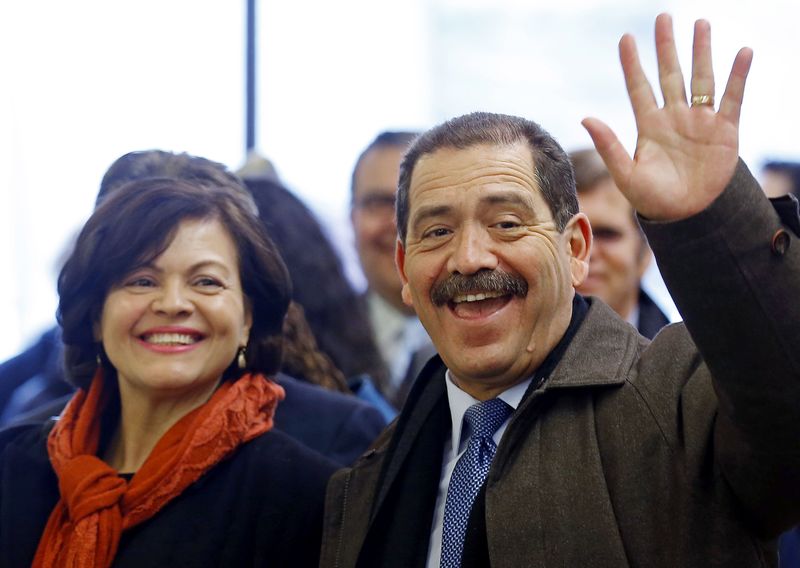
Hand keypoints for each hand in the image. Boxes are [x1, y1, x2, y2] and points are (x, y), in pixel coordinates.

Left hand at [582, 13, 752, 220]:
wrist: (687, 216)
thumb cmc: (653, 198)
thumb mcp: (626, 174)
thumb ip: (609, 146)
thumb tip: (586, 118)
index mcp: (648, 126)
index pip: (639, 87)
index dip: (632, 64)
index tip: (625, 39)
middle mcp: (674, 117)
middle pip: (670, 74)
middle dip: (666, 47)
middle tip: (663, 17)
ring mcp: (700, 121)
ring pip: (701, 79)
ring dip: (701, 52)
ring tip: (701, 24)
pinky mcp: (725, 130)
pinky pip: (733, 98)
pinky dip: (738, 76)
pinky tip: (742, 52)